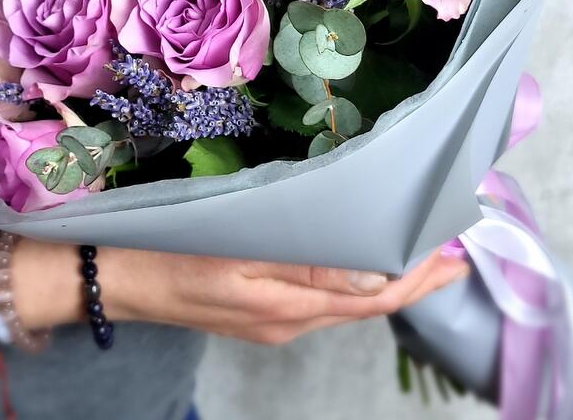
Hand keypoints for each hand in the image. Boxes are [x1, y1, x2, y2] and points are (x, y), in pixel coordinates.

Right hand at [100, 247, 468, 344]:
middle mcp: (289, 321)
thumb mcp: (236, 253)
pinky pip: (321, 299)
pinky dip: (353, 281)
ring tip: (417, 251)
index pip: (372, 298)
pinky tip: (358, 261)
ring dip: (387, 278)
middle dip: (414, 280)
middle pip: (367, 303)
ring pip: (346, 302)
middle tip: (452, 252)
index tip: (454, 256)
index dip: (418, 279)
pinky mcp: (260, 310)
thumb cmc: (171, 254)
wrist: (118, 277)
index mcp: (287, 308)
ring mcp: (274, 320)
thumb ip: (305, 265)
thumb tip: (374, 273)